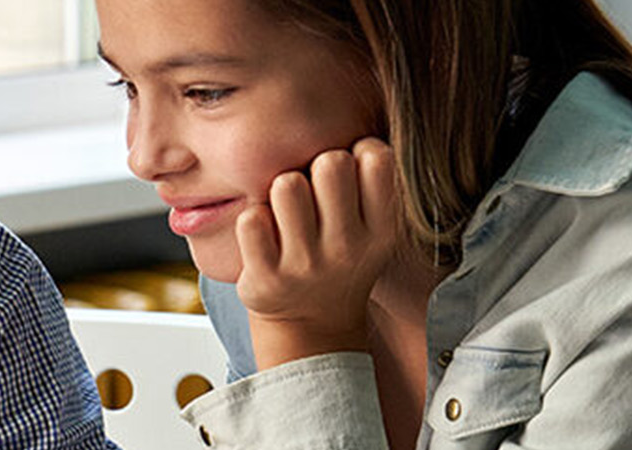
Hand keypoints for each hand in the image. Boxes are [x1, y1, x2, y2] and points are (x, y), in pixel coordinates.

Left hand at [234, 138, 403, 369]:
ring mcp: (307, 265)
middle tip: (311, 190)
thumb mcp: (372, 225)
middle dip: (314, 165)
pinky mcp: (267, 279)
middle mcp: (349, 247)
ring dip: (279, 189)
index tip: (347, 172)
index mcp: (381, 227)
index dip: (356, 151)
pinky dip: (251, 219)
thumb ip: (369, 179)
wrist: (311, 324)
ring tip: (285, 211)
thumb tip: (356, 101)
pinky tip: (263, 234)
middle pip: (330, 162)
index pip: (376, 156)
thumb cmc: (337, 255)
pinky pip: (250, 219)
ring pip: (287, 184)